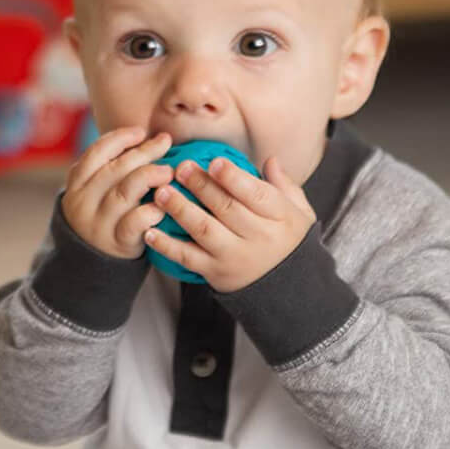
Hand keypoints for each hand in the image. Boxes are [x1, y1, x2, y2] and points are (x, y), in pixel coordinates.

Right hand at [60, 125, 175, 259]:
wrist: (93, 262)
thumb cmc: (104, 215)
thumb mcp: (96, 191)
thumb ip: (112, 168)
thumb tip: (150, 138)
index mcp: (77, 184)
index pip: (96, 152)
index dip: (120, 138)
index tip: (142, 132)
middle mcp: (84, 202)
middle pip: (115, 170)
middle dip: (144, 152)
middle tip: (165, 142)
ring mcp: (99, 224)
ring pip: (125, 192)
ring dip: (150, 176)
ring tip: (169, 171)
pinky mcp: (117, 243)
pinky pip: (136, 222)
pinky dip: (152, 209)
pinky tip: (165, 203)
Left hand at [143, 154, 315, 290]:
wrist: (286, 289)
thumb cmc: (288, 242)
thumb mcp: (299, 213)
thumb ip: (284, 186)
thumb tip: (270, 160)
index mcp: (279, 217)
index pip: (256, 195)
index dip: (234, 178)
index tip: (214, 162)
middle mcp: (258, 238)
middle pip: (226, 208)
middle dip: (201, 186)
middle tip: (181, 167)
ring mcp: (234, 257)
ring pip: (204, 230)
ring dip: (180, 210)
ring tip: (162, 193)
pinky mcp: (215, 273)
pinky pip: (187, 258)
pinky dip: (166, 246)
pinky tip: (150, 231)